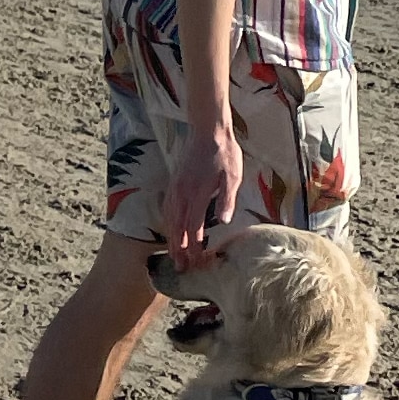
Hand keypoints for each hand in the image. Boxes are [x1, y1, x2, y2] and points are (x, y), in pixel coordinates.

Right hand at [160, 121, 241, 259]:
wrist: (207, 130)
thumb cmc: (224, 153)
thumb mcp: (232, 176)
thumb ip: (226, 199)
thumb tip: (224, 221)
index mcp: (197, 194)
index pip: (193, 228)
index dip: (195, 248)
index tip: (199, 262)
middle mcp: (182, 194)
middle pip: (177, 228)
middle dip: (179, 250)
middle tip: (182, 268)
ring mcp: (175, 188)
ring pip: (169, 220)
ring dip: (171, 239)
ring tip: (174, 255)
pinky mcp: (174, 183)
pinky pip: (167, 209)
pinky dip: (168, 224)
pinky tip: (171, 230)